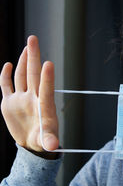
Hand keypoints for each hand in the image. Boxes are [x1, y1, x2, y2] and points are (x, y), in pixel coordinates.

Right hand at [0, 35, 58, 158]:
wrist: (32, 143)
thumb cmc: (43, 140)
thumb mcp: (47, 142)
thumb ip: (49, 141)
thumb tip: (53, 147)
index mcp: (43, 106)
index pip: (46, 89)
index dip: (47, 77)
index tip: (49, 63)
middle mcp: (32, 98)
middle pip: (33, 74)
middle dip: (33, 57)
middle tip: (34, 38)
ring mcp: (20, 99)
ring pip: (21, 76)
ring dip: (23, 61)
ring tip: (28, 46)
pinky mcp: (9, 102)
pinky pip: (6, 86)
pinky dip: (6, 76)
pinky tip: (9, 65)